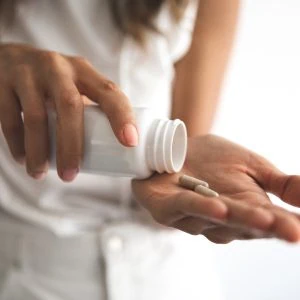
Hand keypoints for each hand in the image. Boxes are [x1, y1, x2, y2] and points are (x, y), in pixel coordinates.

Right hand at [0, 43, 137, 180]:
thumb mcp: (75, 85)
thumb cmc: (53, 82)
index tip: (130, 143)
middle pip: (70, 106)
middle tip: (70, 176)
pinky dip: (16, 143)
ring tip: (40, 174)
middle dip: (72, 146)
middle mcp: (58, 67)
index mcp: (84, 71)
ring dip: (39, 152)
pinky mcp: (1, 82)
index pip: (109, 92)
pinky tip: (22, 159)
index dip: (122, 116)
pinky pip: (10, 118)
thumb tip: (114, 149)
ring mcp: (28, 72)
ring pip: (35, 117)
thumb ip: (91, 107)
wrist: (8, 59)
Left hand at [132, 135, 299, 242]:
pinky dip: (201, 208)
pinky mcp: (166, 208)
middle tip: (292, 230)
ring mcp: (192, 216)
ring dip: (237, 218)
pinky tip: (220, 207)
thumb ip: (279, 183)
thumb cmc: (212, 159)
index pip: (269, 221)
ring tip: (262, 217)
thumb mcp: (251, 166)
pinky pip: (184, 208)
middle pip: (245, 224)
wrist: (176, 147)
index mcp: (243, 210)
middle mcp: (220, 220)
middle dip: (267, 226)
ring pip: (216, 220)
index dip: (285, 226)